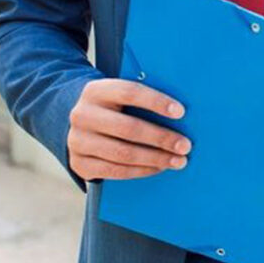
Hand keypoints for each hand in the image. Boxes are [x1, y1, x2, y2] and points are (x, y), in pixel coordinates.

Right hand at [67, 78, 191, 181]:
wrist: (80, 124)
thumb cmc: (113, 108)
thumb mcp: (120, 96)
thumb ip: (142, 100)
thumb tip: (180, 113)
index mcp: (96, 91)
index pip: (129, 93)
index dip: (156, 102)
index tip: (181, 112)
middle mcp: (82, 115)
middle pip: (128, 128)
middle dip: (161, 138)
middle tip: (185, 145)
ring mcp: (77, 141)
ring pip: (123, 153)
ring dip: (156, 159)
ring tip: (178, 160)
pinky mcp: (79, 164)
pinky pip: (116, 171)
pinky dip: (142, 170)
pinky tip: (159, 167)